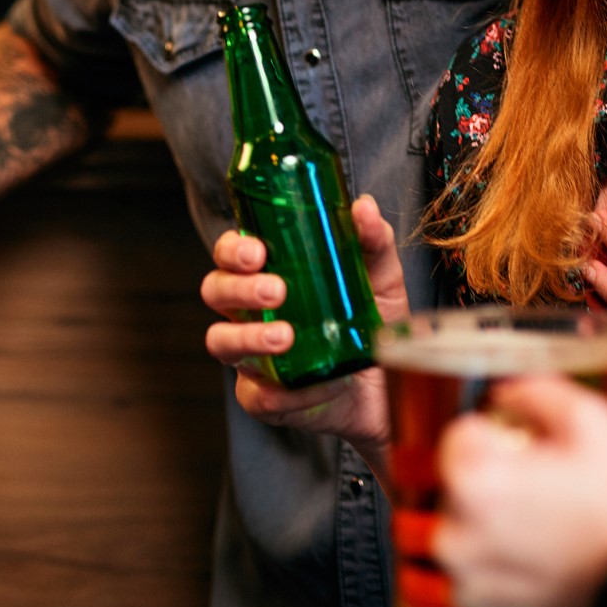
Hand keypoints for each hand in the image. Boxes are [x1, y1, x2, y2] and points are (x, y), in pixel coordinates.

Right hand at [201, 195, 406, 472]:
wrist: (391, 387)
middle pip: (215, 291)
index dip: (232, 249)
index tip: (256, 251)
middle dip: (238, 289)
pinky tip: (318, 385)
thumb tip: (364, 207)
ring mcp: (252, 357)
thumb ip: (373, 242)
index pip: (230, 253)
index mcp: (270, 275)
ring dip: (248, 337)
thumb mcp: (381, 278)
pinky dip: (286, 391)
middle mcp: (251, 313)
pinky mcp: (265, 399)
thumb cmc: (371, 323)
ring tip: (285, 336)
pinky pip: (258, 395)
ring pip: (222, 342)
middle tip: (276, 290)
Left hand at [435, 376, 606, 606]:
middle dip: (492, 484)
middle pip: (458, 491)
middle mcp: (460, 541)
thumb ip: (536, 392)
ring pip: (468, 541)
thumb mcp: (591, 420)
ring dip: (495, 532)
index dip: (494, 433)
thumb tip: (507, 393)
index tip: (520, 445)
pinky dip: (507, 576)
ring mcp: (472, 589)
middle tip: (541, 490)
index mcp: (476, 484)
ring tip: (546, 531)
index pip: (457, 437)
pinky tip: (545, 565)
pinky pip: (484, 586)